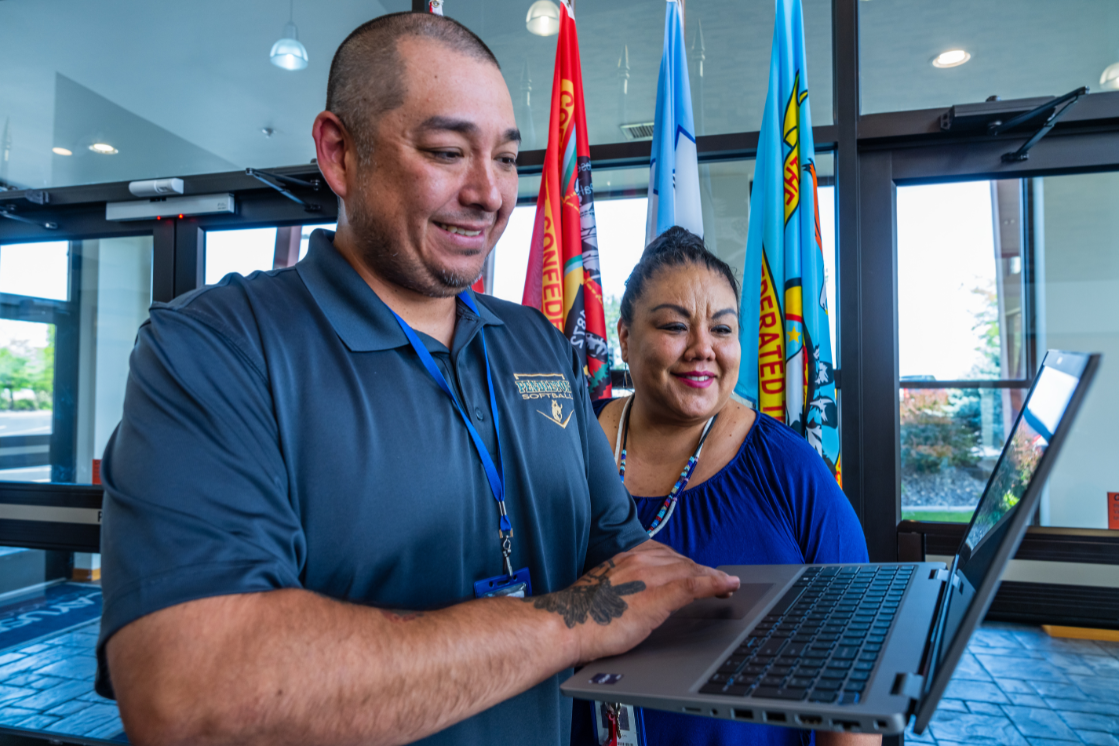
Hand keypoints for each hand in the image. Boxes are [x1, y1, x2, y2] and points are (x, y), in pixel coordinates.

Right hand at [529, 540, 739, 663]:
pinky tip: (728, 586)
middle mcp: (639, 561)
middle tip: (719, 581)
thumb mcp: (603, 591)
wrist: (567, 624)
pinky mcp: (657, 595)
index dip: (684, 563)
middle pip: (681, 562)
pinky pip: (693, 585)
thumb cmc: (579, 616)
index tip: (695, 570)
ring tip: (728, 585)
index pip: (664, 555)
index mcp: (625, 559)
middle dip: (702, 571)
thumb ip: (622, 587)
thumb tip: (631, 598)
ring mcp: (649, 577)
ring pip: (690, 570)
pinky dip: (714, 583)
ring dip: (712, 577)